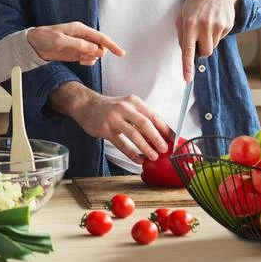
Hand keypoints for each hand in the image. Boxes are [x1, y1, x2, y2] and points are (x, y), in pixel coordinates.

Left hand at [27, 22, 124, 65]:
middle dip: (96, 54)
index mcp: (80, 29)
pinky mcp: (76, 53)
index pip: (100, 37)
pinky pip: (89, 58)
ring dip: (91, 58)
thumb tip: (95, 49)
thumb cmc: (45, 38)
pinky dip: (87, 62)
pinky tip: (80, 61)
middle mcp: (83, 36)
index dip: (112, 45)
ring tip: (79, 59)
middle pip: (100, 46)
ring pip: (95, 53)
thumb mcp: (60, 41)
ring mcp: (80, 45)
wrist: (33, 45)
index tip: (121, 53)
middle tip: (83, 57)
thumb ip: (78, 45)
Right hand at [48, 81, 171, 163]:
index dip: (165, 129)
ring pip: (133, 134)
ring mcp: (114, 118)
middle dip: (157, 138)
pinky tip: (138, 159)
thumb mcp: (127, 106)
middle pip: (145, 124)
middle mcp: (125, 107)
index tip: (173, 140)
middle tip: (165, 149)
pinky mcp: (105, 129)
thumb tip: (160, 135)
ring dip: (145, 147)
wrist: (86, 105)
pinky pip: (121, 144)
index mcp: (134, 101)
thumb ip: (141, 117)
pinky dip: (131, 153)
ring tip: (153, 156)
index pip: (154, 116)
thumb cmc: (110, 108)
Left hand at [176, 0, 239, 80]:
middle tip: (200, 37)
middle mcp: (204, 25)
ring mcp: (217, 25)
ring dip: (209, 40)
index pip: (188, 50)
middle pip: (205, 52)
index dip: (187, 66)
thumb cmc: (197, 3)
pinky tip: (215, 21)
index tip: (187, 79)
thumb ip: (182, 33)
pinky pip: (221, 38)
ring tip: (207, 25)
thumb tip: (186, 51)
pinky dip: (217, 33)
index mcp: (189, 24)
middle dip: (202, 50)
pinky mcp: (227, 25)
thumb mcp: (183, 14)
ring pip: (213, 46)